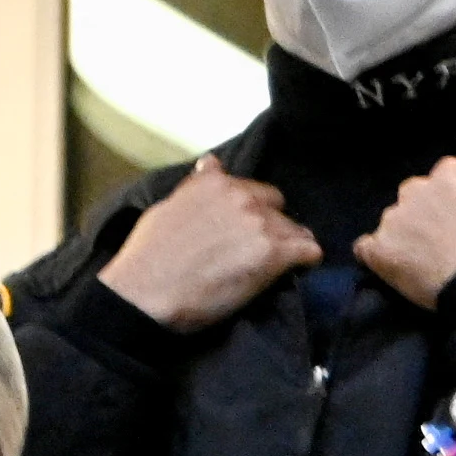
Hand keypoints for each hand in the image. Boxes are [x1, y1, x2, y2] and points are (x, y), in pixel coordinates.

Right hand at [102, 153, 322, 330]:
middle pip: (276, 206)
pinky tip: (299, 270)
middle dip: (272, 223)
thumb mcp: (168, 207)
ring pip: (295, 229)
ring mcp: (260, 224)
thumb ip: (197, 187)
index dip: (252, 209)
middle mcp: (242, 196)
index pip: (252, 189)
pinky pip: (309, 251)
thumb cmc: (149, 256)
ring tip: (278, 265)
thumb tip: (211, 163)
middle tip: (260, 248)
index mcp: (215, 182)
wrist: (146, 292)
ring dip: (289, 244)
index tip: (246, 227)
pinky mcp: (273, 254)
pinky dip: (307, 260)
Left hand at [360, 126, 455, 310]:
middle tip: (449, 245)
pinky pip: (368, 250)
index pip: (444, 182)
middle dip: (426, 218)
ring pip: (393, 223)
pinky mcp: (380, 250)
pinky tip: (400, 270)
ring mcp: (395, 219)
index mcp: (450, 171)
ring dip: (405, 238)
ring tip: (429, 263)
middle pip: (414, 200)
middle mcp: (417, 188)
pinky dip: (380, 258)